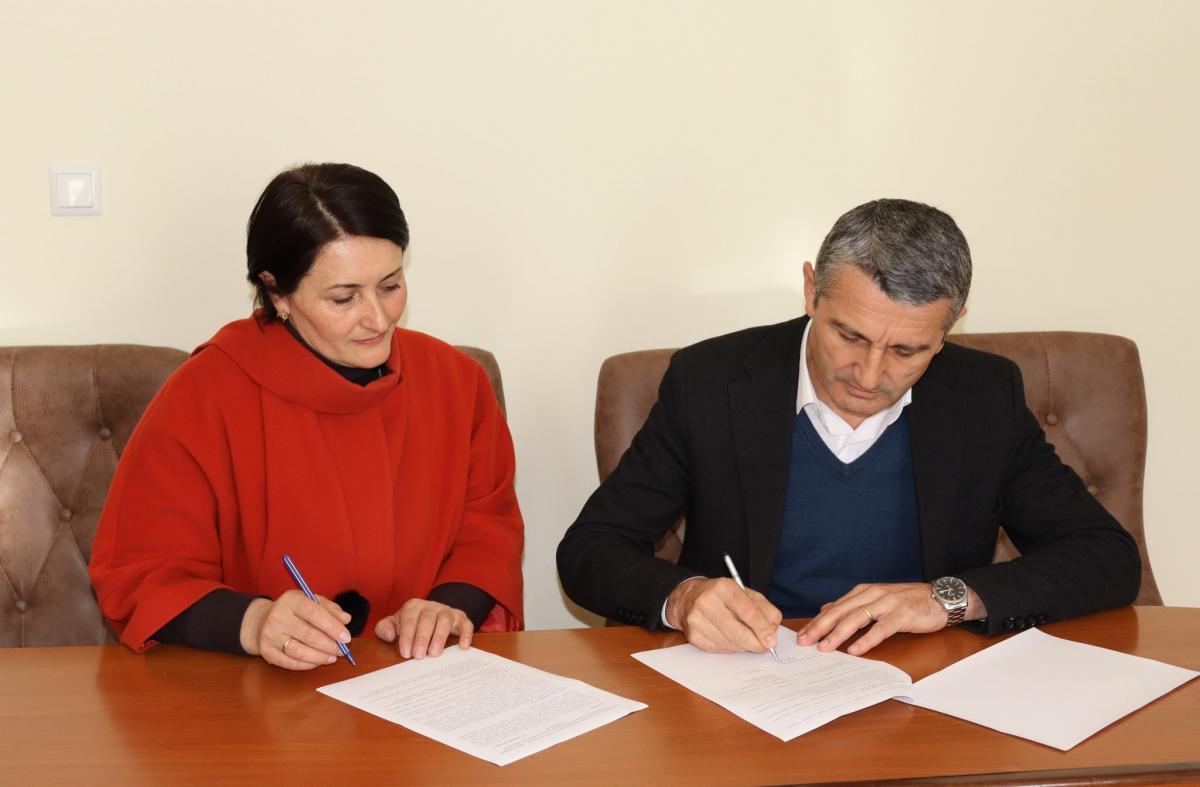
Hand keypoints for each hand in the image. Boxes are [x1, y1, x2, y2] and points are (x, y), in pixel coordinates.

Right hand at [240, 590, 352, 669]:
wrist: (261, 620)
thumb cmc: (293, 611)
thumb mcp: (311, 601)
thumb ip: (330, 609)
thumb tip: (346, 620)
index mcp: (292, 600)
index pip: (315, 614)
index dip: (333, 627)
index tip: (346, 637)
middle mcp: (278, 616)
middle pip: (308, 635)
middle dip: (329, 645)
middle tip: (341, 650)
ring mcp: (270, 635)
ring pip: (299, 651)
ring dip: (319, 657)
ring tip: (332, 657)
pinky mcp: (266, 651)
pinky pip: (290, 663)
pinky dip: (307, 665)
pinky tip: (317, 662)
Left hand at [375, 598, 473, 658]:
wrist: (432, 615)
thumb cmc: (411, 623)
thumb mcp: (396, 624)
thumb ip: (385, 628)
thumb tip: (390, 636)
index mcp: (413, 607)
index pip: (409, 619)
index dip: (407, 636)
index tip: (406, 653)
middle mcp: (431, 606)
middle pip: (427, 619)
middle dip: (422, 638)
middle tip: (419, 656)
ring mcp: (447, 611)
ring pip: (445, 619)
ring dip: (440, 637)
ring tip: (435, 653)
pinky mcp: (461, 618)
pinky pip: (465, 624)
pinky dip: (465, 634)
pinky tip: (463, 646)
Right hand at [665, 577, 782, 653]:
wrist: (689, 598)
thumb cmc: (721, 596)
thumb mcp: (745, 593)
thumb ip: (764, 609)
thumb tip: (772, 632)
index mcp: (723, 587)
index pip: (748, 612)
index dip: (763, 629)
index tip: (771, 640)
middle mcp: (707, 602)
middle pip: (738, 632)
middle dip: (755, 643)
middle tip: (764, 646)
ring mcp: (697, 620)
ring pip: (730, 644)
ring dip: (743, 646)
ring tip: (747, 640)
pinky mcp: (693, 636)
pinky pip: (719, 649)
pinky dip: (730, 648)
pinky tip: (731, 639)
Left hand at [796, 582, 982, 655]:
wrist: (939, 597)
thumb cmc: (907, 601)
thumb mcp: (876, 599)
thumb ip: (853, 605)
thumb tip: (827, 610)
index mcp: (863, 592)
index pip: (834, 608)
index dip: (817, 622)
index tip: (802, 635)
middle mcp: (871, 595)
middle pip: (840, 612)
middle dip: (820, 628)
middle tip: (805, 642)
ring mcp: (886, 604)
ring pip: (856, 619)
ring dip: (838, 634)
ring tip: (825, 647)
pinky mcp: (902, 615)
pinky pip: (880, 629)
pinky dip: (866, 640)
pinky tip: (855, 650)